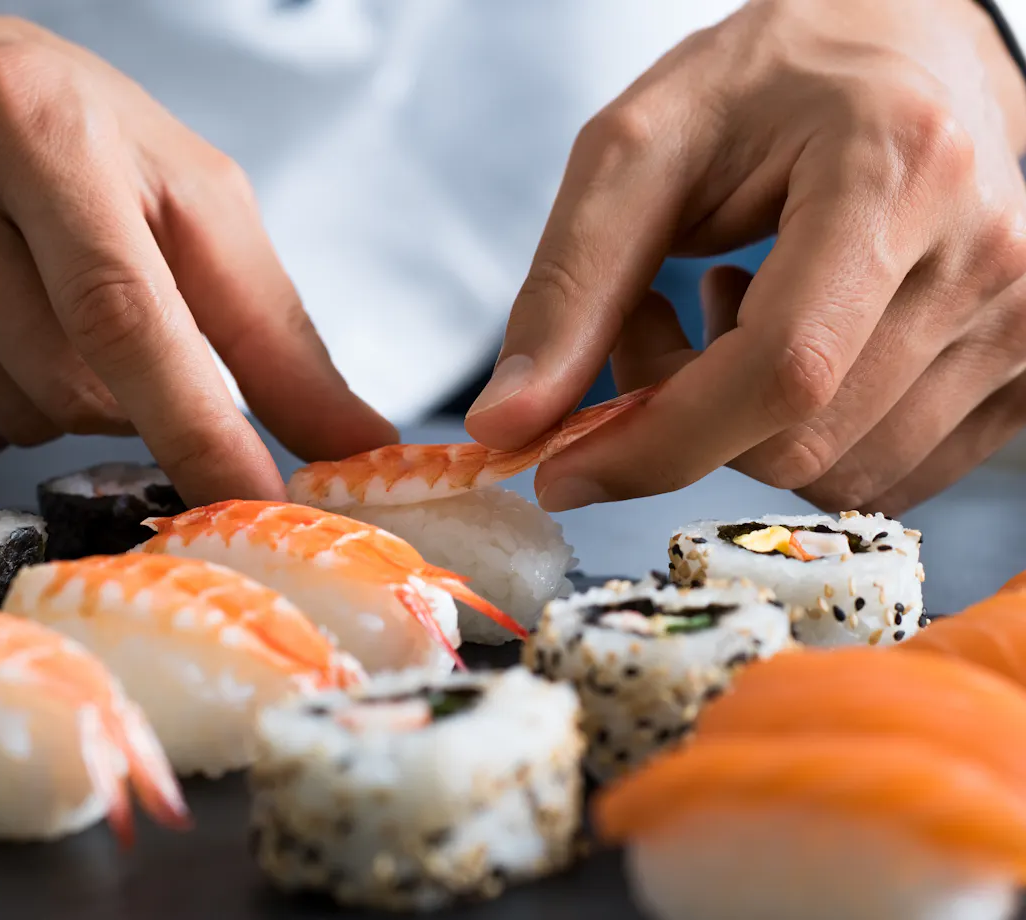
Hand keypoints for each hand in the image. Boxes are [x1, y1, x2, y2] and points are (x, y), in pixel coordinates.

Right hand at [0, 0, 395, 503]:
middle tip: (107, 309)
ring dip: (59, 400)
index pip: (126, 313)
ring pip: (13, 423)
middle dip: (129, 394)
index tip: (262, 508)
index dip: (199, 428)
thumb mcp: (184, 193)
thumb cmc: (62, 130)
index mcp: (39, 133)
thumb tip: (356, 447)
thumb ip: (271, 326)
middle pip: (75, 392)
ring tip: (28, 297)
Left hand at [465, 0, 1025, 514]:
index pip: (781, 370)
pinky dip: (805, 439)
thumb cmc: (768, 83)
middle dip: (685, 418)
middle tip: (653, 322)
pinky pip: (886, 476)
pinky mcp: (1024, 369)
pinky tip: (794, 344)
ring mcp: (1022, 319)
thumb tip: (504, 428)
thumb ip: (569, 288)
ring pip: (838, 473)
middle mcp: (987, 252)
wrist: (901, 49)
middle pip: (798, 440)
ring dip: (741, 429)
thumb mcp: (640, 151)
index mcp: (896, 168)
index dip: (656, 444)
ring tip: (727, 315)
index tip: (563, 468)